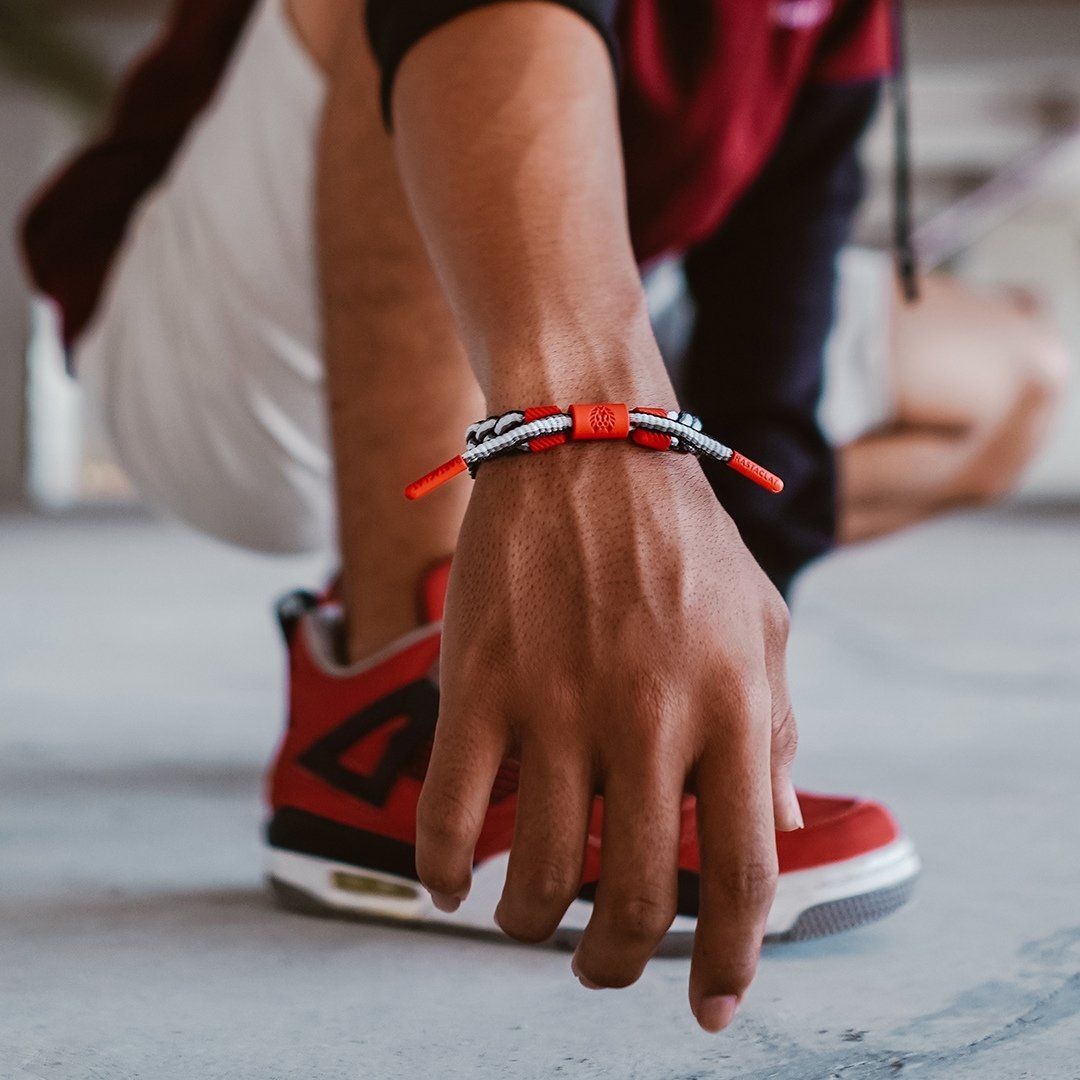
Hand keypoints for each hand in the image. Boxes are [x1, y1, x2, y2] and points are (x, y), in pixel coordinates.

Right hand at [415, 443, 800, 1031]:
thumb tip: (774, 831)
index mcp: (732, 706)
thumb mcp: (763, 626)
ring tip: (528, 921)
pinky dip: (443, 871)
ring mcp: (558, 701)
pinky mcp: (478, 683)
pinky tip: (449, 882)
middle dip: (618, 961)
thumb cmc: (683, 540)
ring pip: (537, 871)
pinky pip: (448, 813)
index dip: (732, 961)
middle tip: (603, 967)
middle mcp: (649, 716)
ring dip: (528, 924)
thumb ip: (776, 733)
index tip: (709, 1009)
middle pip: (636, 894)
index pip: (742, 871)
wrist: (586, 449)